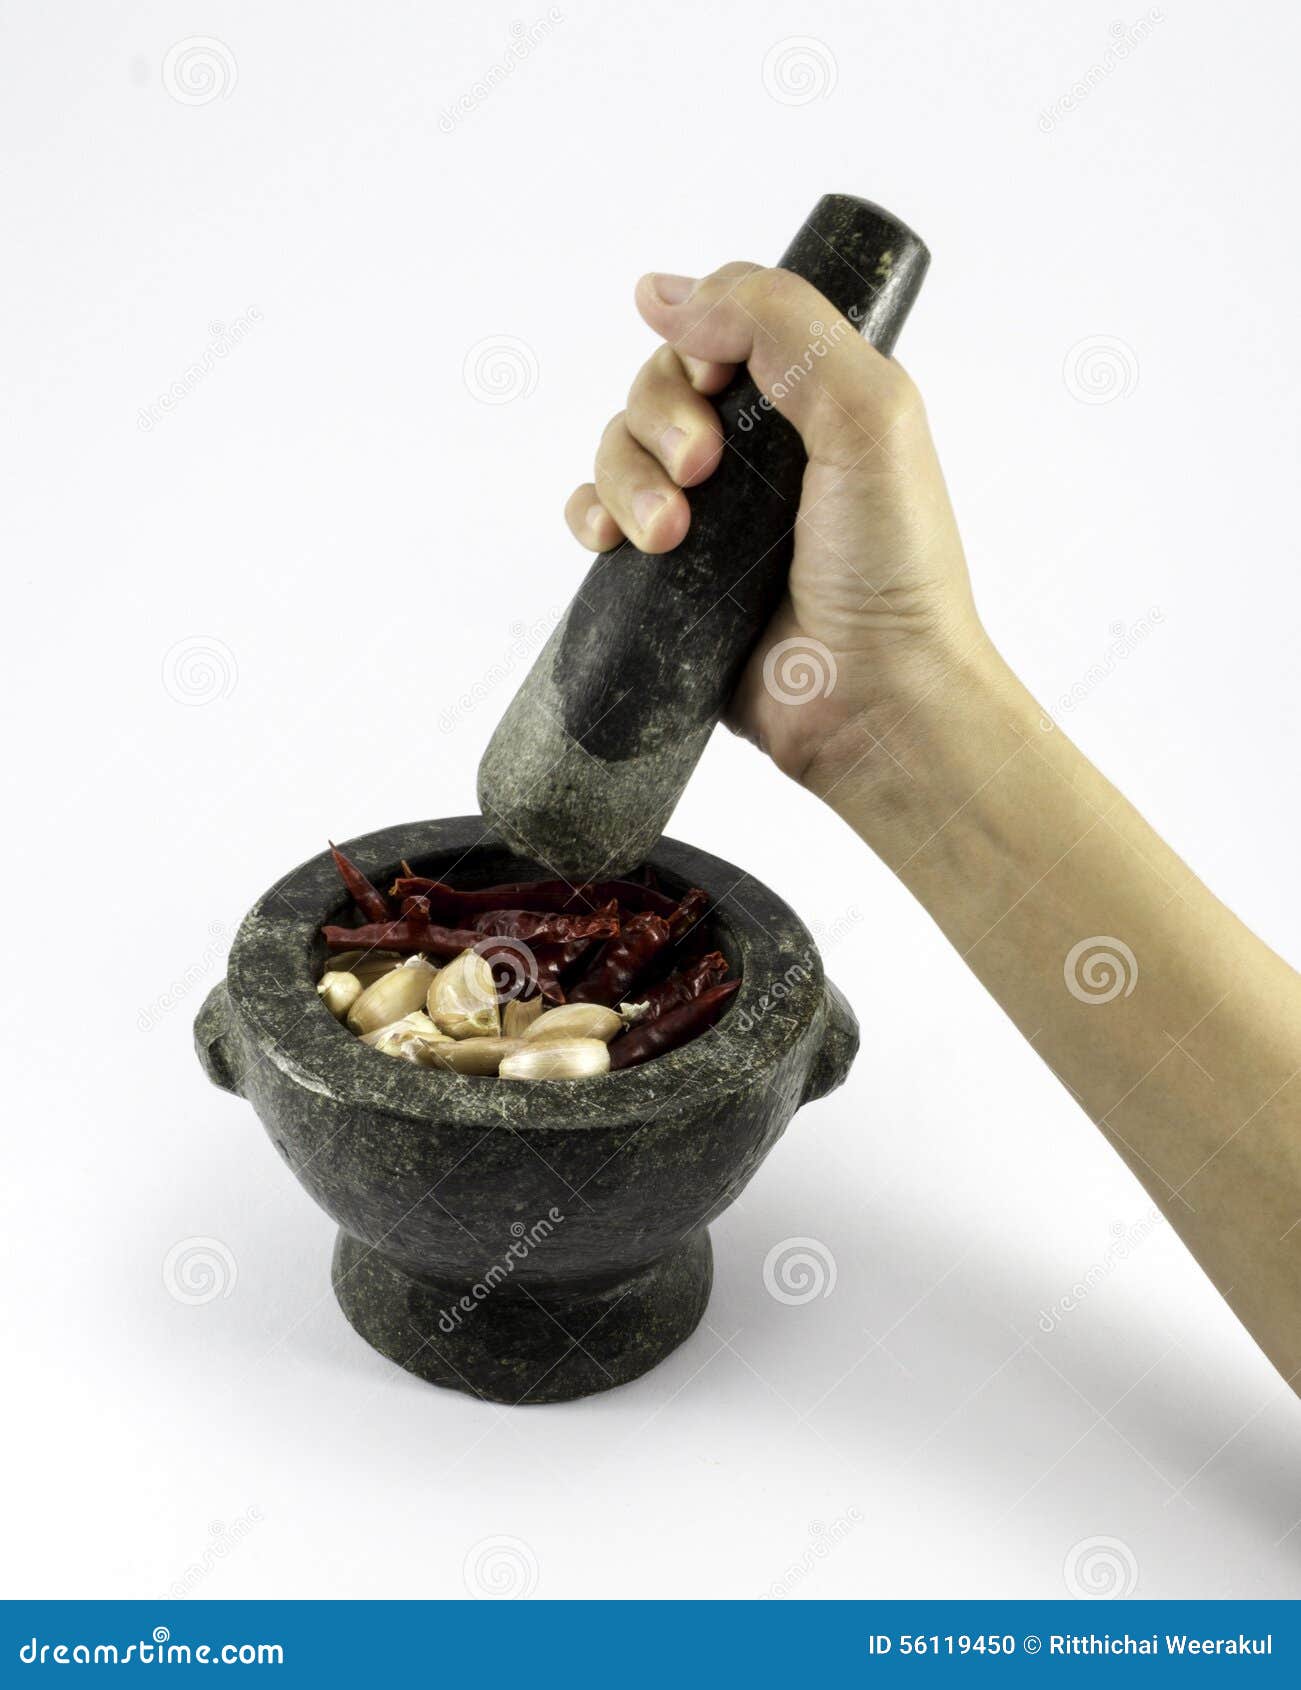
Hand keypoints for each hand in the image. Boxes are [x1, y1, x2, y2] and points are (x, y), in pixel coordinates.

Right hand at [564, 263, 981, 789]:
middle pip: (658, 381)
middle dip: (660, 419)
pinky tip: (612, 542)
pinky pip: (597, 517)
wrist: (873, 700)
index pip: (720, 323)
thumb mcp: (870, 412)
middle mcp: (758, 450)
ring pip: (619, 447)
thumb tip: (666, 291)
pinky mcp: (671, 578)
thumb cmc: (894, 569)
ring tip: (670, 536)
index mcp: (812, 398)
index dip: (700, 339)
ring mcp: (711, 515)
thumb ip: (784, 325)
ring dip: (627, 478)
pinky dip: (591, 516)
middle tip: (705, 474)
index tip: (716, 380)